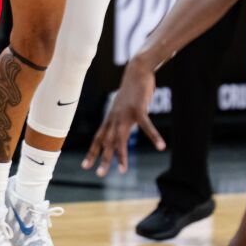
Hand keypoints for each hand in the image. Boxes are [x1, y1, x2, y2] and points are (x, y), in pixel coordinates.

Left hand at [82, 57, 161, 175]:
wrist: (136, 69)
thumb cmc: (131, 88)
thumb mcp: (122, 105)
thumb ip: (120, 117)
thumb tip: (118, 127)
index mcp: (111, 117)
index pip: (98, 137)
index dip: (92, 152)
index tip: (85, 166)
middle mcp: (115, 117)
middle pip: (107, 141)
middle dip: (103, 158)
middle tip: (100, 175)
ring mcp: (125, 114)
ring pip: (121, 138)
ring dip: (121, 156)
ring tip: (122, 171)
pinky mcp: (138, 109)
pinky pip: (146, 126)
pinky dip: (154, 136)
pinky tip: (161, 146)